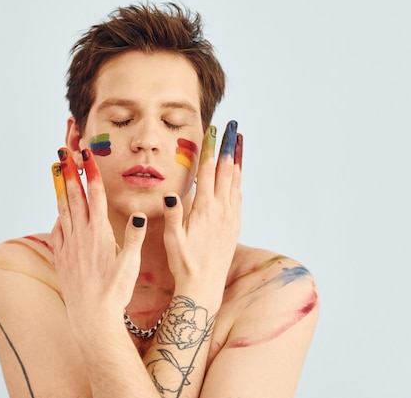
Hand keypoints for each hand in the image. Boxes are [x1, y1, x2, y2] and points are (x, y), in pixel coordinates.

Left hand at [50, 148, 146, 327]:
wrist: (91, 317)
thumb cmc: (115, 292)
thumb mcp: (131, 264)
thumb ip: (134, 238)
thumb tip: (140, 214)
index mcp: (99, 233)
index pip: (95, 195)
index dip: (90, 172)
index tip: (86, 154)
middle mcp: (80, 235)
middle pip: (74, 196)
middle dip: (70, 171)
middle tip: (65, 152)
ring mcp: (68, 245)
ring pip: (62, 209)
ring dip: (60, 187)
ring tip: (56, 170)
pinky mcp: (61, 257)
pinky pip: (56, 230)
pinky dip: (57, 216)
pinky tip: (58, 211)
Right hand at [162, 121, 242, 298]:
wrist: (204, 285)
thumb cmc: (184, 262)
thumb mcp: (172, 239)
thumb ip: (173, 215)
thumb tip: (170, 194)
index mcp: (205, 209)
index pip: (208, 171)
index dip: (211, 149)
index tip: (213, 131)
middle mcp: (222, 209)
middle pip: (227, 170)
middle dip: (229, 146)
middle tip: (233, 126)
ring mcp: (231, 216)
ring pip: (237, 180)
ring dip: (238, 158)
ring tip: (239, 141)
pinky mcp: (235, 225)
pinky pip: (239, 195)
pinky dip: (239, 178)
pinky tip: (238, 173)